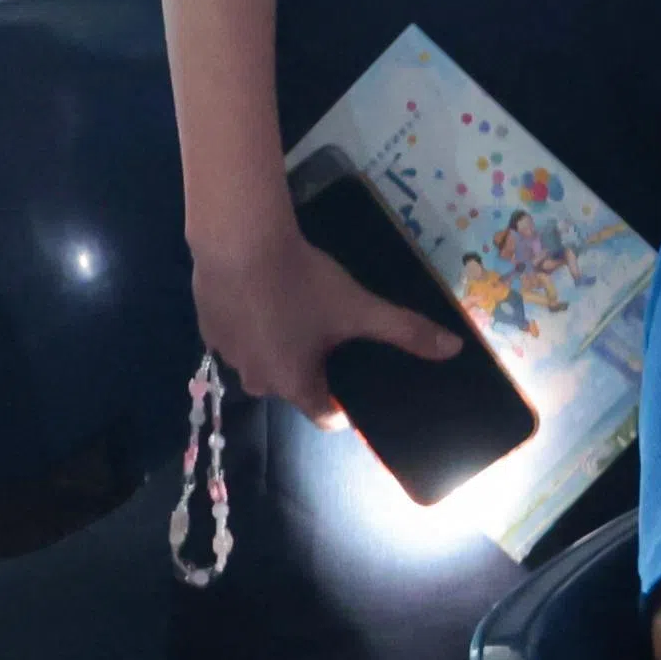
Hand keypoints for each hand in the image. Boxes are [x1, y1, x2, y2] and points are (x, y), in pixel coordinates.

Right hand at [191, 224, 458, 422]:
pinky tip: (264, 296)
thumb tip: (453, 350)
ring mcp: (226, 355)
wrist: (239, 241)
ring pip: (262, 361)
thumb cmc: (302, 283)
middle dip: (312, 369)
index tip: (357, 381)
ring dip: (279, 346)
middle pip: (292, 388)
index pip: (325, 417)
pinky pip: (238, 337)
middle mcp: (256, 382)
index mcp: (293, 385)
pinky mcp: (207, 327)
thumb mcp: (358, 307)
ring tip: (295, 311)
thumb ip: (405, 331)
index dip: (345, 405)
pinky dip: (253, 325)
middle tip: (330, 335)